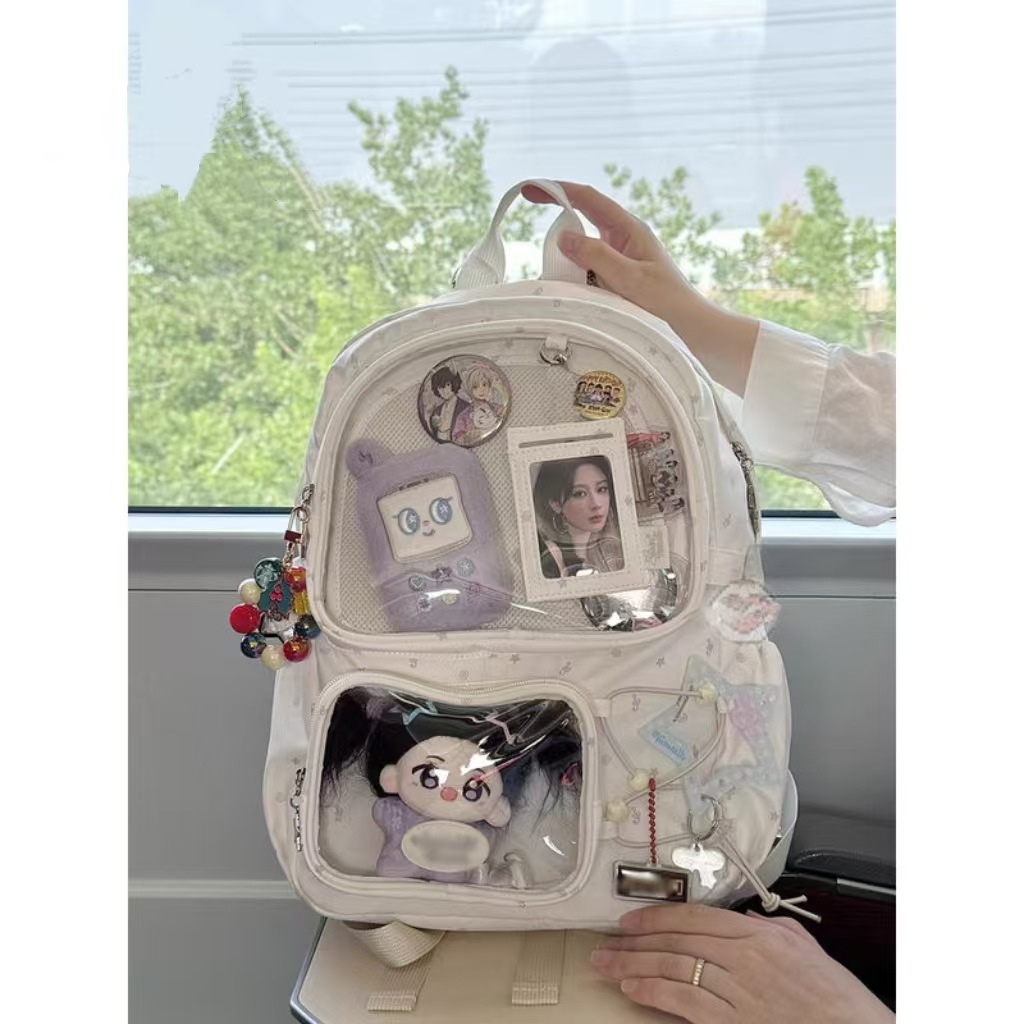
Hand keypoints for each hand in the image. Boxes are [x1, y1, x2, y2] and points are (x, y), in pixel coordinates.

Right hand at [521, 182, 758, 395]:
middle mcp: (624, 240)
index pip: (587, 198)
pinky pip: (589, 273)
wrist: (695, 332)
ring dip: (568, 263)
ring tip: (560, 284)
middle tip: (543, 255)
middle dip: (559, 232)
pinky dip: (577, 280)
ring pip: (583, 252)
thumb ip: (597, 256)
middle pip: (582, 223)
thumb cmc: (668, 306)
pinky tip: (573, 297)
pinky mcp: (618, 280)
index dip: (557, 189)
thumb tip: (563, 236)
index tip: (529, 190)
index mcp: (629, 230)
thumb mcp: (630, 280)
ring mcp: (621, 260)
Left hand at [590, 904, 894, 1023]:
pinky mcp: (734, 1023)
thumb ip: (766, 927)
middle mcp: (743, 957)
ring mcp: (737, 991)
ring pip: (674, 969)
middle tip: (607, 943)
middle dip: (635, 941)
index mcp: (758, 934)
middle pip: (676, 941)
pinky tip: (634, 991)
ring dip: (635, 966)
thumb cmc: (834, 998)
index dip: (656, 916)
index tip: (631, 920)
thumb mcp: (802, 945)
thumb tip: (739, 919)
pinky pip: (685, 1003)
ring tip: (608, 966)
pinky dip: (655, 994)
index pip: (694, 917)